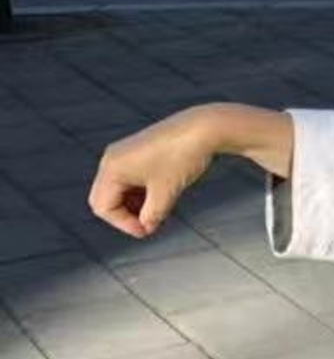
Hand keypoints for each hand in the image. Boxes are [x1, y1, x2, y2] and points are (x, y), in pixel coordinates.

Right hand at [89, 104, 290, 238]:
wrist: (206, 127)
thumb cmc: (183, 158)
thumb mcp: (166, 193)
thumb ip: (152, 215)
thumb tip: (146, 227)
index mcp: (112, 168)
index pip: (103, 207)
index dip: (123, 224)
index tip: (148, 231)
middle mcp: (112, 158)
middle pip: (106, 198)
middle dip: (125, 215)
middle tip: (150, 224)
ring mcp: (124, 152)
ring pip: (118, 189)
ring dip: (134, 204)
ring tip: (159, 211)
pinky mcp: (138, 150)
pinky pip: (130, 178)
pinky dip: (141, 191)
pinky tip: (161, 197)